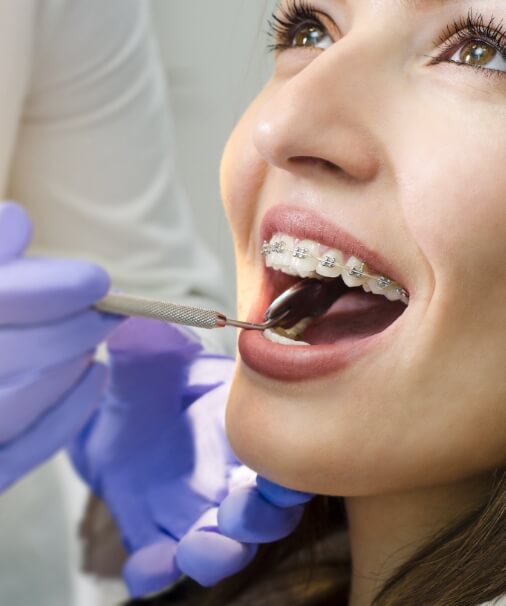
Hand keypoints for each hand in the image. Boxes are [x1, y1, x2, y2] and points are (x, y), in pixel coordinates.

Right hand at [0, 201, 119, 491]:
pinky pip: (25, 450)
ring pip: (17, 403)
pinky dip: (69, 412)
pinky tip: (97, 375)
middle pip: (15, 353)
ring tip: (94, 338)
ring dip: (71, 364)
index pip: (0, 301)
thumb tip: (17, 220)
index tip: (98, 280)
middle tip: (110, 310)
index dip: (50, 290)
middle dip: (75, 328)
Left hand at [70, 318, 311, 596]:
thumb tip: (142, 326)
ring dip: (218, 553)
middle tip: (240, 511)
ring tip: (197, 547)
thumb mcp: (144, 357)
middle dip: (260, 518)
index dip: (294, 468)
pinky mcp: (155, 533)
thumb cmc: (145, 379)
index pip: (284, 454)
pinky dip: (156, 571)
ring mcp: (194, 509)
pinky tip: (144, 566)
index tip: (285, 471)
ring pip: (224, 546)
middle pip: (265, 512)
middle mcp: (229, 476)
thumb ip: (150, 345)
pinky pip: (160, 565)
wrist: (110, 413)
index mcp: (241, 428)